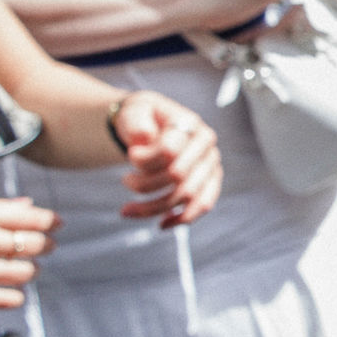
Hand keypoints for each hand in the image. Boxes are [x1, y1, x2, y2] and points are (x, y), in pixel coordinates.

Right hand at [0, 197, 57, 308]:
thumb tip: (27, 204)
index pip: (31, 217)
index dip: (50, 221)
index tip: (56, 224)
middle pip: (34, 244)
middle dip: (45, 245)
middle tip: (45, 246)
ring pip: (25, 273)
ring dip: (32, 271)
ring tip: (28, 269)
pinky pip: (7, 299)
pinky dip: (15, 295)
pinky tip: (11, 291)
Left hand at [110, 89, 221, 223]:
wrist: (152, 125)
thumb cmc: (142, 119)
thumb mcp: (134, 112)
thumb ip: (136, 122)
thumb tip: (144, 139)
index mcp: (190, 125)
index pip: (170, 150)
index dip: (144, 160)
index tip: (128, 156)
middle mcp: (206, 146)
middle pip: (178, 175)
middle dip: (144, 185)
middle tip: (125, 180)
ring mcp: (211, 165)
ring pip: (187, 195)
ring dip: (153, 208)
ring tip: (126, 210)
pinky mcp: (210, 183)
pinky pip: (203, 205)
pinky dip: (182, 219)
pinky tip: (161, 225)